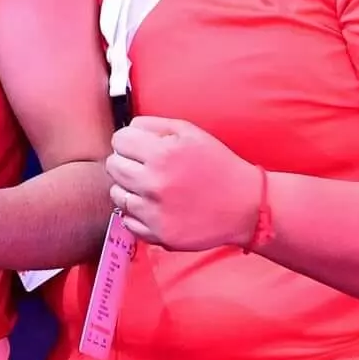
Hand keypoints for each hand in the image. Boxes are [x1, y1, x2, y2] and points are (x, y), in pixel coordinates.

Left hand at [105, 116, 258, 250]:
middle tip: (146, 167)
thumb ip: (154, 125)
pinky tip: (156, 207)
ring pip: (116, 193)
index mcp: (162, 153)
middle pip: (113, 166)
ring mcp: (154, 211)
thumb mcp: (191, 133)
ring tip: (152, 188)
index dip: (129, 141)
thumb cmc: (218, 165)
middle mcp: (154, 183)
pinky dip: (137, 213)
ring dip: (129, 188)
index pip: (119, 140)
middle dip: (126, 162)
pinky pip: (127, 220)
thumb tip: (127, 129)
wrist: (246, 206)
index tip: (139, 147)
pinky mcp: (157, 234)